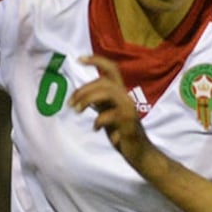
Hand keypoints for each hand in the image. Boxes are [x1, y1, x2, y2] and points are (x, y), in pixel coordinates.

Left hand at [69, 55, 156, 170]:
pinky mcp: (128, 123)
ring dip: (87, 100)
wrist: (140, 153)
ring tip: (77, 111)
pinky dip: (98, 121)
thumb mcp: (109, 113)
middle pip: (104, 82)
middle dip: (83, 90)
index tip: (79, 59)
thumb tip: (83, 95)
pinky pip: (110, 115)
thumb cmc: (123, 133)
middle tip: (70, 104)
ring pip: (107, 92)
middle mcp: (126, 98)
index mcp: (121, 94)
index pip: (112, 69)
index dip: (97, 61)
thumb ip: (101, 103)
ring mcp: (128, 110)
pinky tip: (95, 129)